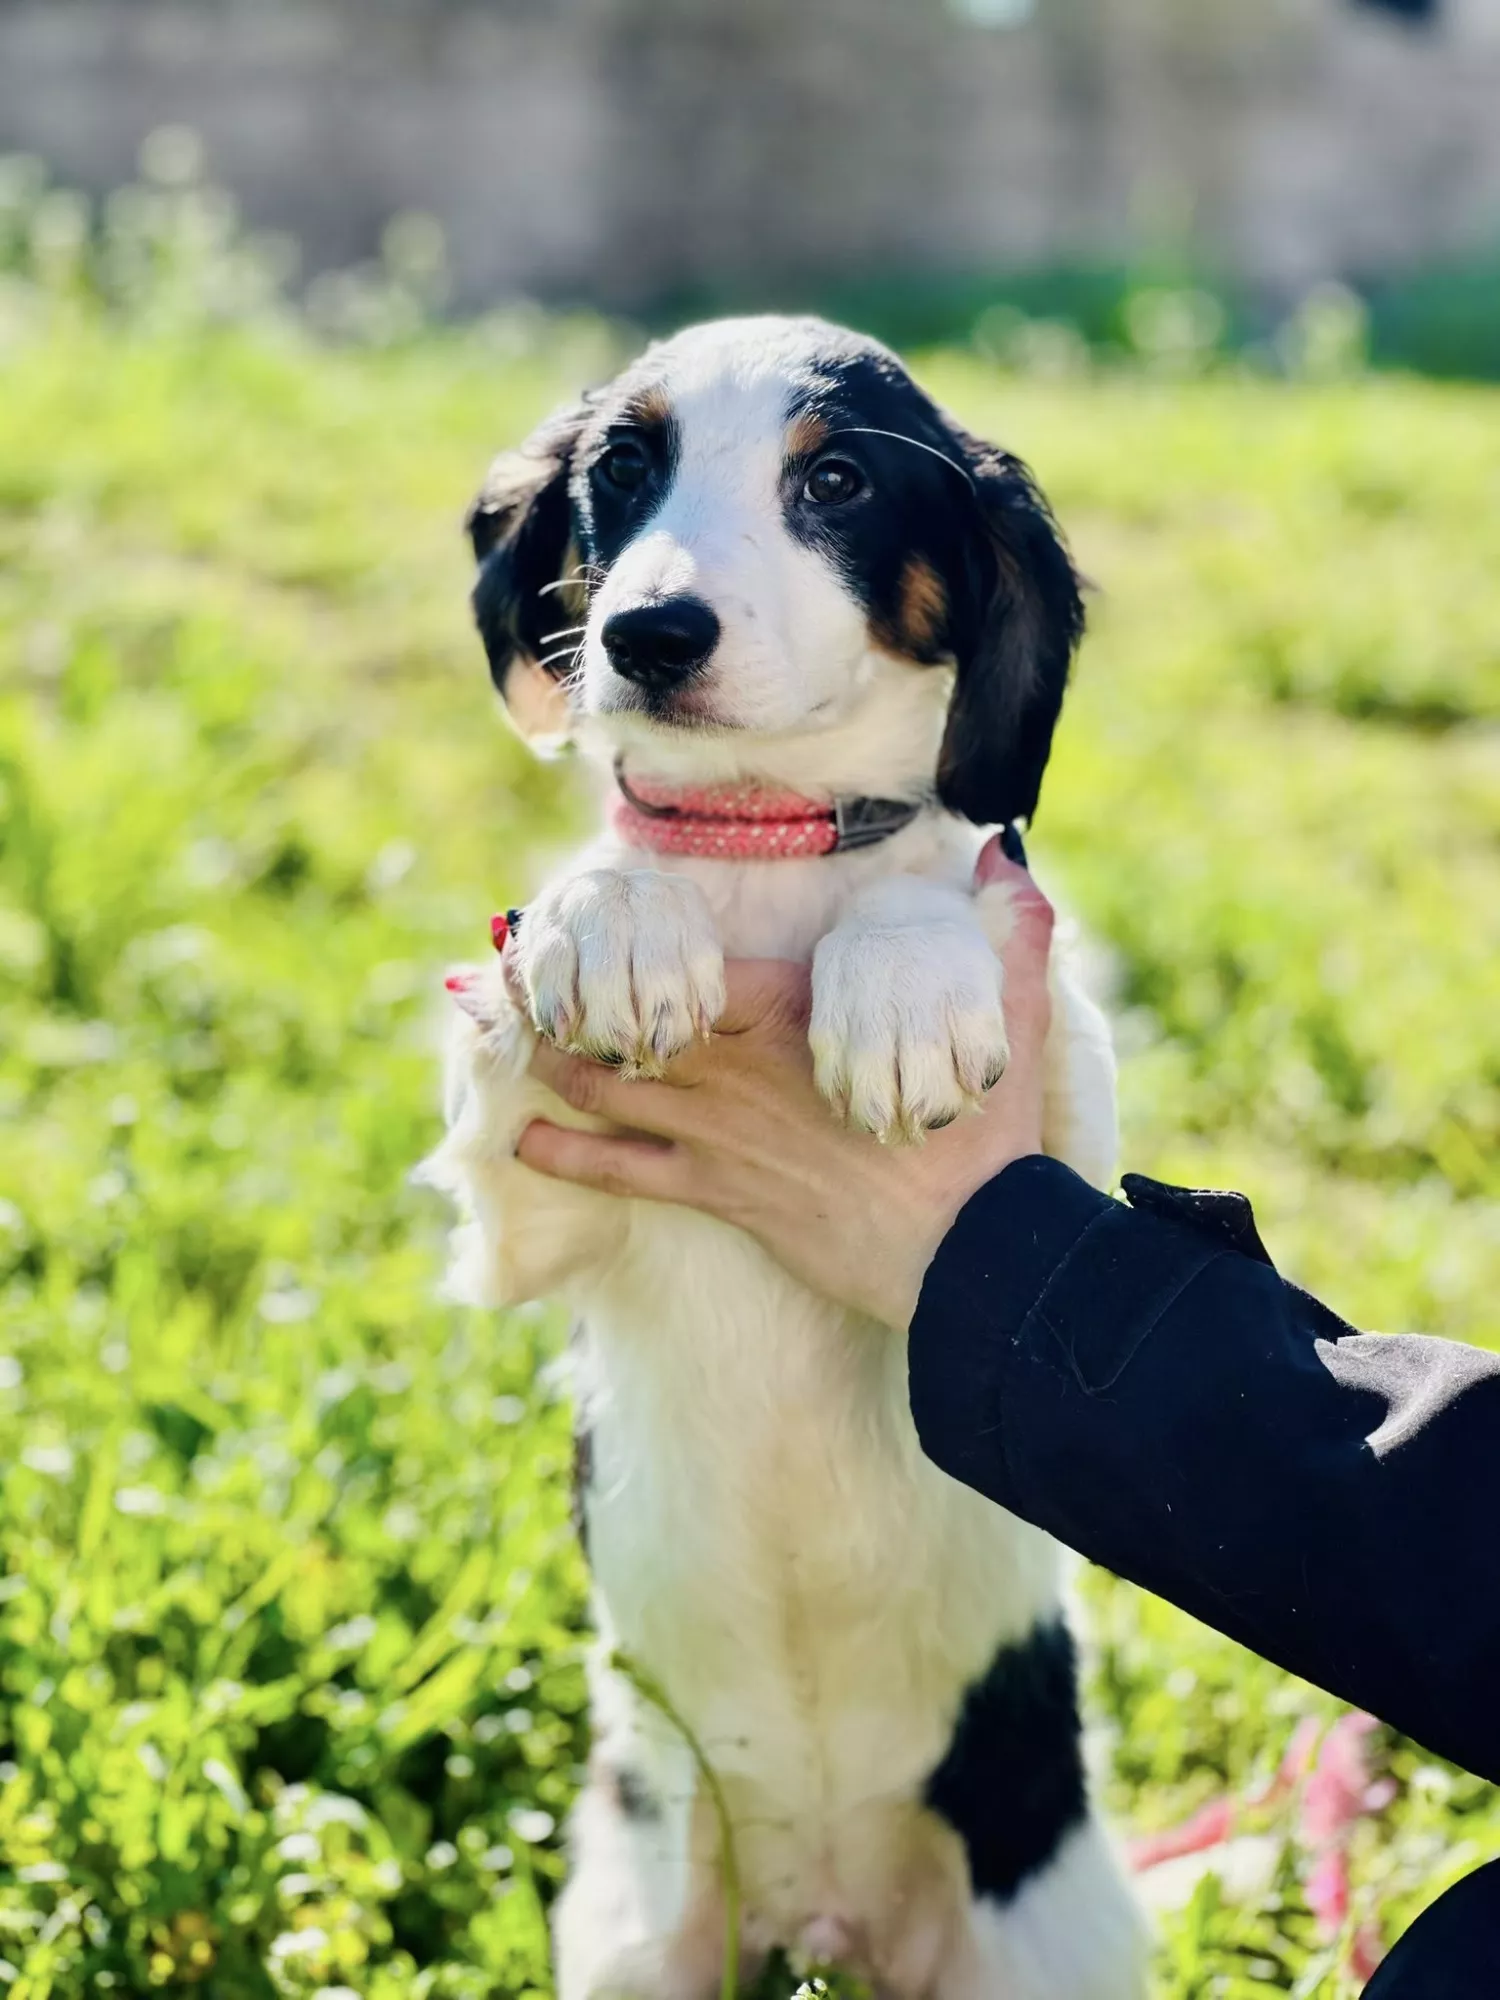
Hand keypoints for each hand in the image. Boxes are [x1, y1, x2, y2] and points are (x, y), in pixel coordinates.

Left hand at [513, 840, 1054, 1328]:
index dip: (623, 941)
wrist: (967, 1247)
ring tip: (504, 1035)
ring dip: (551, 1059)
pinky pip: (622, 1171)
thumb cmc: (983, 1134)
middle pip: (626, 1015)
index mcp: (791, 1009)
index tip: (577, 921)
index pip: (684, 959)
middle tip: (504, 974)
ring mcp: (721, 1131)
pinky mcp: (718, 1192)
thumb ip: (1004, 932)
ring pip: (610, 1084)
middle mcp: (738, 1065)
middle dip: (562, 993)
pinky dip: (567, 1156)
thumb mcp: (1008, 1017)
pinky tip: (522, 1139)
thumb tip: (1003, 858)